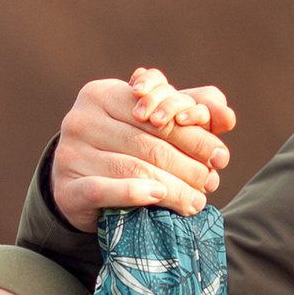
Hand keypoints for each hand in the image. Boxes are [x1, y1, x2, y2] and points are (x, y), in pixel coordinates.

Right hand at [49, 69, 236, 231]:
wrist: (80, 186)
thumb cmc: (125, 148)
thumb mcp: (154, 122)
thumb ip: (192, 110)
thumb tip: (227, 115)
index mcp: (101, 93)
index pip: (156, 114)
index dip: (193, 136)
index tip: (219, 156)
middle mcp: (79, 120)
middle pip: (148, 144)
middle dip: (188, 165)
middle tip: (211, 182)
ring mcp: (69, 154)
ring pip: (133, 169)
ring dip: (173, 188)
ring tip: (197, 200)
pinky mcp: (66, 189)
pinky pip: (104, 190)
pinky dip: (134, 194)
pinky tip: (158, 197)